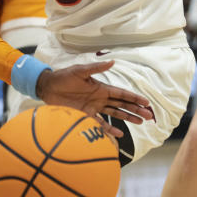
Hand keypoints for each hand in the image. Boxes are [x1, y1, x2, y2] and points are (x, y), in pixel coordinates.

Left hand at [35, 61, 154, 137]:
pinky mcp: (85, 115)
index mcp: (101, 88)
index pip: (121, 94)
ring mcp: (94, 108)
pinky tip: (119, 134)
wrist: (48, 87)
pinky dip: (109, 129)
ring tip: (140, 122)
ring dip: (127, 118)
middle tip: (149, 116)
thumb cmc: (63, 77)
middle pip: (122, 105)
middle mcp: (100, 98)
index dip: (134, 98)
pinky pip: (100, 124)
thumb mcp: (80, 71)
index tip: (146, 102)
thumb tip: (112, 62)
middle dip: (135, 109)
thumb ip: (96, 68)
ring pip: (115, 114)